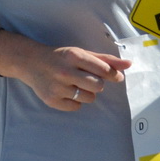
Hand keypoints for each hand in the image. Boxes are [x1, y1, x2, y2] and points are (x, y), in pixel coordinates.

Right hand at [0, 36, 130, 111]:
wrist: (30, 62)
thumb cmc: (61, 57)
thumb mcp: (81, 53)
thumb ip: (106, 60)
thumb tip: (128, 64)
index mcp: (74, 56)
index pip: (103, 70)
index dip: (112, 75)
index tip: (114, 76)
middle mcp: (65, 71)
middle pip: (98, 86)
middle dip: (97, 84)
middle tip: (87, 79)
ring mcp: (57, 87)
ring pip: (89, 98)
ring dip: (87, 93)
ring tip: (75, 85)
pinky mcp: (52, 100)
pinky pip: (76, 107)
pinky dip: (75, 101)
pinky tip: (66, 91)